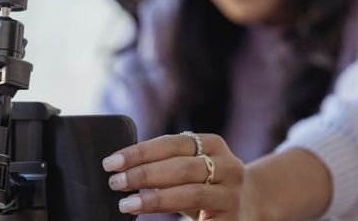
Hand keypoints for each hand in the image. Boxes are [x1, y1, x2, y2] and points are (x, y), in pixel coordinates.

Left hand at [102, 133, 244, 219]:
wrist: (246, 207)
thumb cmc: (203, 184)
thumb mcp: (189, 166)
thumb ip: (163, 163)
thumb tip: (120, 168)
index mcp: (213, 144)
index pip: (171, 143)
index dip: (140, 152)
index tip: (111, 163)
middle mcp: (228, 166)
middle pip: (180, 167)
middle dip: (143, 174)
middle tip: (115, 182)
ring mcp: (232, 193)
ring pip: (190, 193)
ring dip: (154, 199)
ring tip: (126, 203)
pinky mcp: (231, 218)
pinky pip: (199, 219)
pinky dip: (173, 219)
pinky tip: (152, 220)